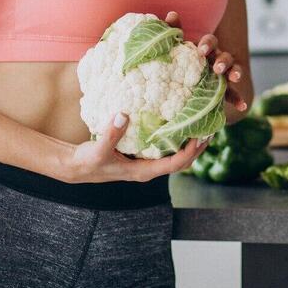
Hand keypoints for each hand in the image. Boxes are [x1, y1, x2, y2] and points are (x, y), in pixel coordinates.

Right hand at [66, 111, 211, 182]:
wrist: (76, 167)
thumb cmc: (88, 162)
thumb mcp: (98, 150)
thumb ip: (110, 134)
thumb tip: (123, 115)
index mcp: (144, 171)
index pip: (176, 164)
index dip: (191, 152)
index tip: (202, 136)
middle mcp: (148, 168)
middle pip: (182, 161)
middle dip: (198, 147)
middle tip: (211, 128)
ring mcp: (145, 162)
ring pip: (175, 155)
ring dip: (189, 142)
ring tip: (201, 124)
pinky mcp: (140, 155)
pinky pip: (163, 147)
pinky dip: (174, 137)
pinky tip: (176, 122)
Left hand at [164, 11, 250, 123]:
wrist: (177, 81)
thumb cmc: (178, 59)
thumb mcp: (174, 46)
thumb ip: (173, 29)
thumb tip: (172, 14)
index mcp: (205, 48)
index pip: (210, 42)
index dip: (208, 45)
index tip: (201, 50)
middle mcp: (217, 59)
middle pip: (224, 56)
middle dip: (222, 61)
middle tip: (217, 67)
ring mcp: (222, 74)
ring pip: (233, 71)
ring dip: (235, 73)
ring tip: (234, 78)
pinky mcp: (223, 90)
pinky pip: (232, 94)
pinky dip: (238, 99)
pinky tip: (243, 106)